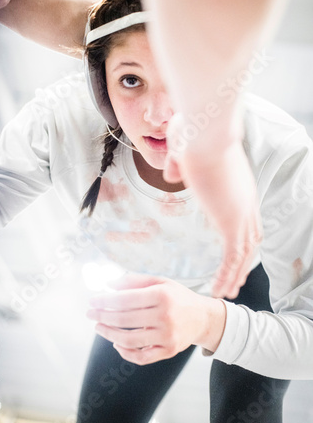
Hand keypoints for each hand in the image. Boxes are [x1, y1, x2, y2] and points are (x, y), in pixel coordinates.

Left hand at [87, 273, 225, 364]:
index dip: (105, 300)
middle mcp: (165, 316)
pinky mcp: (168, 351)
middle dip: (102, 316)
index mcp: (162, 295)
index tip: (92, 300)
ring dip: (109, 334)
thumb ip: (134, 280)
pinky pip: (141, 357)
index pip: (125, 299)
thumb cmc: (177, 297)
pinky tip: (116, 343)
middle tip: (91, 313)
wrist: (203, 317)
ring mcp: (167, 336)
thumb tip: (108, 284)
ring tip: (99, 327)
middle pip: (124, 319)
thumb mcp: (160, 282)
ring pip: (129, 340)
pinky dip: (125, 352)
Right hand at [164, 113, 261, 299]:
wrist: (204, 129)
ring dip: (236, 275)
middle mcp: (245, 201)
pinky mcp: (231, 222)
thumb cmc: (194, 131)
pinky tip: (219, 291)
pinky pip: (232, 259)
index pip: (247, 217)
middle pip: (251, 238)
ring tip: (226, 293)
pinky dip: (226, 277)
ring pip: (244, 254)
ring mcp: (241, 213)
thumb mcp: (182, 149)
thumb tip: (172, 175)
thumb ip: (178, 164)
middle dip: (243, 260)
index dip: (243, 235)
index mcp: (238, 185)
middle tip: (236, 278)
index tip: (236, 249)